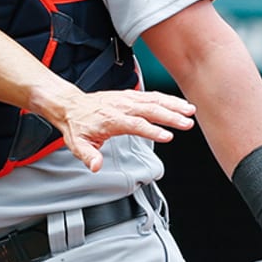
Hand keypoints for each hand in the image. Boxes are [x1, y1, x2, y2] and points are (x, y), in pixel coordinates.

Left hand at [51, 89, 195, 171]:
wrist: (70, 105)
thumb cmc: (77, 125)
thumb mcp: (78, 144)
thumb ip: (88, 156)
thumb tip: (96, 166)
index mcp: (110, 119)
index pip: (134, 124)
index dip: (151, 130)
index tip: (167, 136)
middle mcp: (120, 107)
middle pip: (148, 110)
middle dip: (169, 116)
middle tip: (187, 124)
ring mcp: (125, 99)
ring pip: (153, 100)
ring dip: (173, 105)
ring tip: (190, 111)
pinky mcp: (129, 95)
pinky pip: (151, 95)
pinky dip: (167, 98)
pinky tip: (180, 104)